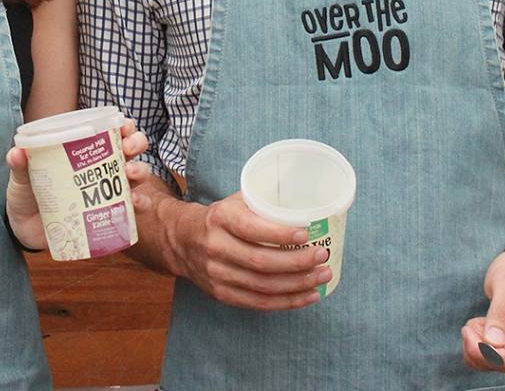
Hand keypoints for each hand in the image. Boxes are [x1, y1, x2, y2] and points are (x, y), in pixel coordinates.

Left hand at [5, 118, 149, 250]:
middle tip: (128, 148)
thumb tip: (16, 153)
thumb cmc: (26, 194)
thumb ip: (19, 165)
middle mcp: (101, 167)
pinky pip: (131, 209)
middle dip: (135, 143)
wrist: (24, 230)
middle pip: (130, 147)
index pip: (111, 130)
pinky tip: (137, 204)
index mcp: (84, 150)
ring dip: (139, 170)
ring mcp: (107, 190)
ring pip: (136, 174)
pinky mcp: (108, 214)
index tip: (124, 126)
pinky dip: (140, 204)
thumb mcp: (22, 178)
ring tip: (129, 173)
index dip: (124, 125)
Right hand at [138, 187, 328, 311]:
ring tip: (322, 277)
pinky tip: (308, 295)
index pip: (250, 229)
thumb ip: (262, 203)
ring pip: (263, 286)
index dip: (279, 234)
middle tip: (322, 256)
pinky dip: (287, 301)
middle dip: (296, 262)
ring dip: (297, 284)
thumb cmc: (220, 218)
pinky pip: (259, 302)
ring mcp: (217, 274)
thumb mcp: (234, 202)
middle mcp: (216, 247)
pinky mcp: (222, 294)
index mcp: (219, 218)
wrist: (181, 240)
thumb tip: (306, 204)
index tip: (306, 233)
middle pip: (260, 262)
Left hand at [461, 242, 504, 371]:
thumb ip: (501, 312)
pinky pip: (497, 359)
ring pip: (497, 364)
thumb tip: (494, 342)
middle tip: (469, 323)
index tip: (468, 328)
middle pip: (502, 365)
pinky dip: (482, 347)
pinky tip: (480, 328)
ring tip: (476, 321)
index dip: (482, 350)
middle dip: (477, 347)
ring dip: (478, 346)